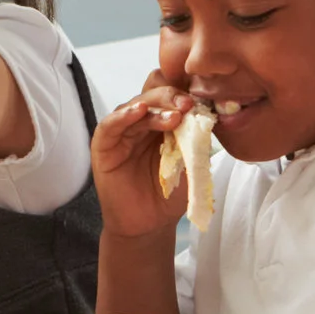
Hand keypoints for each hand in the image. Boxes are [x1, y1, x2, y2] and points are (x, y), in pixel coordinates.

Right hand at [87, 73, 194, 243]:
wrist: (150, 224)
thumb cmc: (170, 194)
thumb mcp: (191, 160)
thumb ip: (197, 136)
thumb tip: (210, 110)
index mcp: (163, 120)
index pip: (171, 91)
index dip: (185, 89)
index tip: (203, 97)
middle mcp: (141, 121)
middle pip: (153, 92)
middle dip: (172, 96)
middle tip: (188, 104)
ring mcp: (122, 132)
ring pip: (135, 105)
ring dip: (155, 106)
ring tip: (174, 115)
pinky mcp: (104, 146)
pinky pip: (110, 125)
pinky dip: (123, 116)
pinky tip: (138, 112)